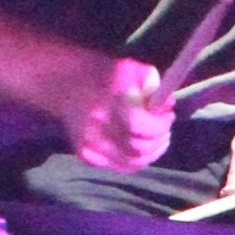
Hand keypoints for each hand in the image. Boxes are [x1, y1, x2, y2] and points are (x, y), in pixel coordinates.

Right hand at [59, 44, 178, 172]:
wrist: (66, 84)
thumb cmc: (104, 75)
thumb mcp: (128, 68)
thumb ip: (150, 82)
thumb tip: (166, 104)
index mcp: (106, 102)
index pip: (140, 126)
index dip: (160, 124)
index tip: (168, 115)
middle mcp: (96, 126)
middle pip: (139, 148)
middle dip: (159, 139)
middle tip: (163, 128)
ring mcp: (89, 144)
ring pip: (133, 162)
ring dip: (151, 152)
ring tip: (156, 139)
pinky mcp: (85, 155)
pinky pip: (121, 167)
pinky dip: (136, 160)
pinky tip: (140, 148)